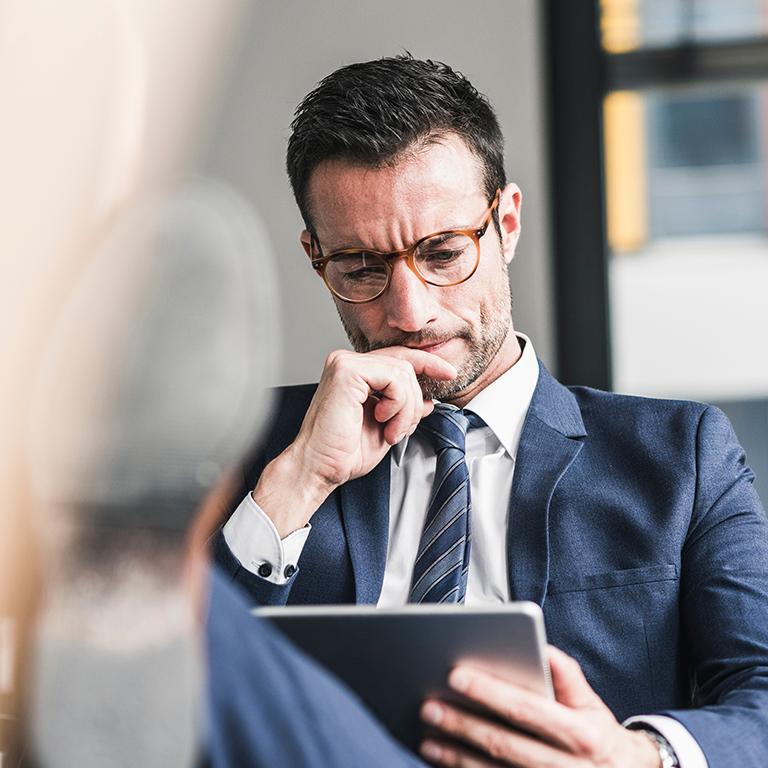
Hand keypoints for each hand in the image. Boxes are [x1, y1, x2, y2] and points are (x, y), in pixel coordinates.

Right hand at [253, 347, 455, 536]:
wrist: (318, 468)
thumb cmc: (343, 452)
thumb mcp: (386, 427)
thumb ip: (405, 409)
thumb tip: (428, 400)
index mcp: (355, 372)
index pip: (398, 358)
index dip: (427, 363)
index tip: (448, 374)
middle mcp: (347, 362)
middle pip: (405, 365)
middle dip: (413, 402)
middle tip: (400, 430)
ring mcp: (344, 363)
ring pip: (403, 372)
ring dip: (406, 409)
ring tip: (390, 431)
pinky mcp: (347, 371)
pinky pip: (394, 378)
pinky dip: (398, 405)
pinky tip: (382, 421)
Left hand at [419, 645, 660, 767]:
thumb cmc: (598, 737)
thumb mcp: (591, 704)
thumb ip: (566, 674)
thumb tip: (539, 645)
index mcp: (580, 735)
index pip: (526, 709)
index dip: (489, 692)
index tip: (456, 674)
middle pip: (504, 744)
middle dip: (463, 724)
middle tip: (428, 705)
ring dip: (456, 757)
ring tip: (427, 738)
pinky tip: (444, 765)